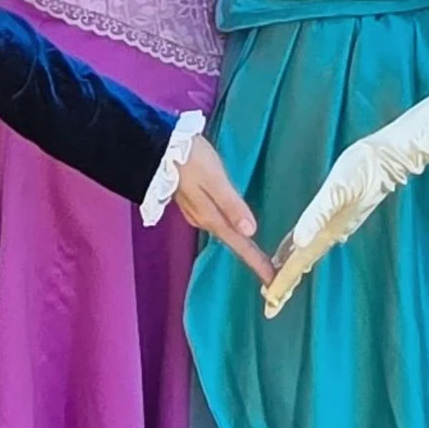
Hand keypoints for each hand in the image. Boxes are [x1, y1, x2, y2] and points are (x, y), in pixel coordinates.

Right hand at [174, 135, 274, 285]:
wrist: (156, 147)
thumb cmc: (189, 159)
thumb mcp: (214, 179)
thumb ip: (231, 204)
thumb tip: (250, 231)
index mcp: (211, 217)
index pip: (239, 244)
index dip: (256, 261)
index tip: (273, 280)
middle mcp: (204, 220)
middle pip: (233, 242)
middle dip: (251, 257)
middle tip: (271, 273)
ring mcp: (197, 212)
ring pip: (225, 233)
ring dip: (242, 246)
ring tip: (259, 255)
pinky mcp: (194, 202)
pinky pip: (218, 222)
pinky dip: (232, 230)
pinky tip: (238, 228)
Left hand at [260, 125, 421, 315]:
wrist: (388, 160)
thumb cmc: (362, 170)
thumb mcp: (338, 190)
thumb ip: (318, 215)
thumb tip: (299, 242)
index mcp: (326, 230)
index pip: (299, 262)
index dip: (283, 282)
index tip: (268, 303)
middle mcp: (330, 233)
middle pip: (302, 265)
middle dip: (286, 286)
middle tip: (270, 307)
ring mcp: (335, 226)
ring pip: (306, 255)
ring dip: (292, 272)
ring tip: (277, 287)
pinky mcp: (337, 216)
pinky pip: (312, 239)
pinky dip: (299, 250)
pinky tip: (293, 251)